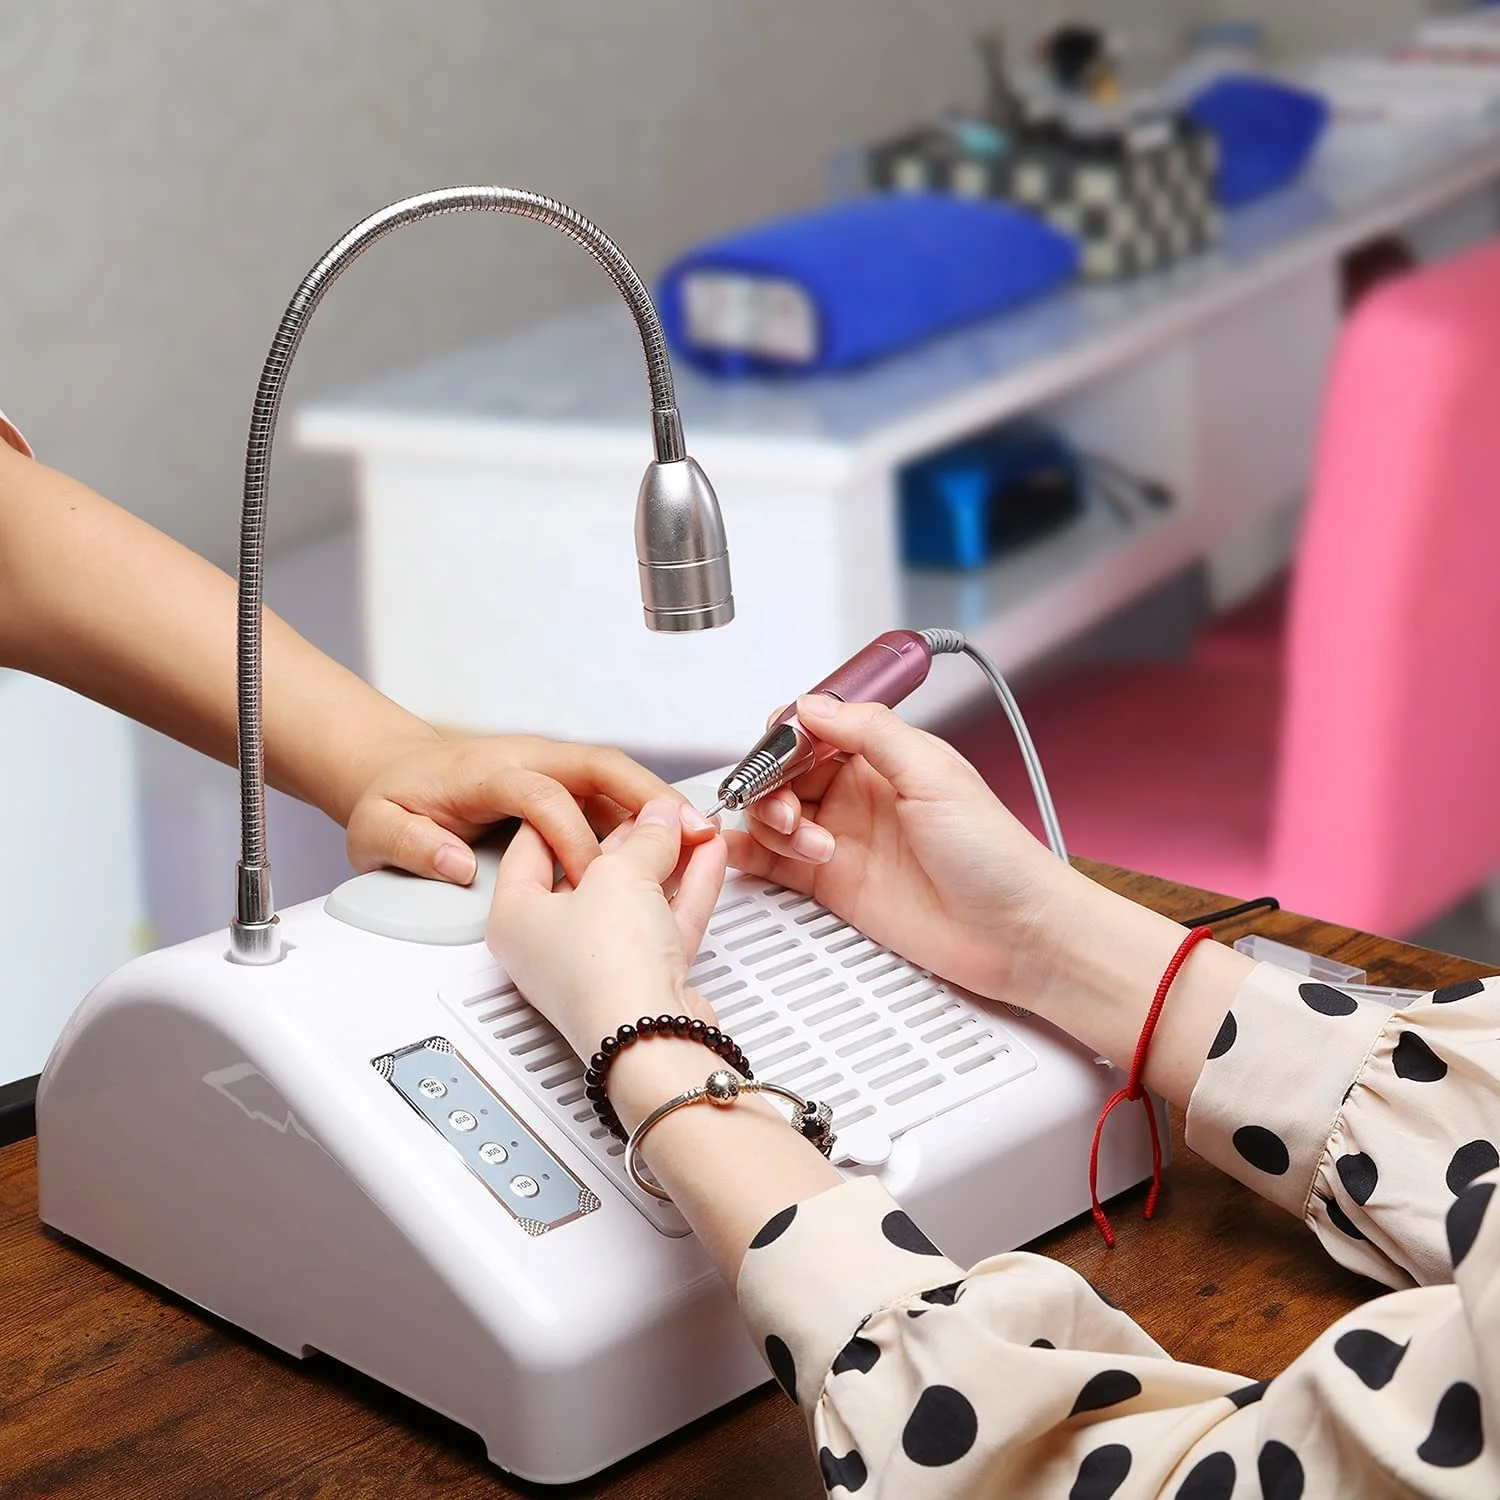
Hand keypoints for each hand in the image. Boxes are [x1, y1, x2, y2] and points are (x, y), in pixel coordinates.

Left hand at [344, 735, 715, 887]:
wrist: (393, 769)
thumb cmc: (393, 799)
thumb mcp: (379, 828)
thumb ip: (414, 846)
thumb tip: (455, 863)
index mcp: (486, 772)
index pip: (542, 795)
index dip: (573, 836)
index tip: (593, 877)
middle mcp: (525, 761)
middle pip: (600, 766)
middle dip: (648, 794)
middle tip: (688, 826)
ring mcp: (548, 770)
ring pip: (614, 779)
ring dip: (657, 804)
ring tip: (700, 835)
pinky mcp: (562, 787)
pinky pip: (611, 797)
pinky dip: (646, 817)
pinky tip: (674, 843)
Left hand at [486, 796, 727, 1059]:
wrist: (649, 1039)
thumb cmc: (607, 970)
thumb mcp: (620, 874)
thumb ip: (646, 838)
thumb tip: (659, 819)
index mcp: (515, 916)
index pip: (534, 842)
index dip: (571, 806)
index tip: (599, 785)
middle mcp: (549, 944)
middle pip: (590, 870)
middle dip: (632, 834)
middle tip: (659, 807)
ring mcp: (597, 964)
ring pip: (634, 896)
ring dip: (667, 858)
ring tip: (692, 824)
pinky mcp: (640, 980)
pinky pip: (662, 921)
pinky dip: (686, 887)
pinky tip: (707, 857)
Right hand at [726, 695, 1070, 1004]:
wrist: (1016, 934)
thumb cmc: (996, 856)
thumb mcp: (934, 774)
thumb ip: (871, 732)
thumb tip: (814, 704)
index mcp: (884, 756)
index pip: (813, 729)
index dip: (786, 738)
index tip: (780, 754)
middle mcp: (859, 793)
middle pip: (784, 771)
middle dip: (771, 783)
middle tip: (788, 808)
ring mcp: (843, 838)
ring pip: (773, 814)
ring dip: (773, 823)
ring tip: (812, 845)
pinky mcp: (831, 884)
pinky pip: (774, 861)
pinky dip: (751, 854)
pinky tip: (748, 854)